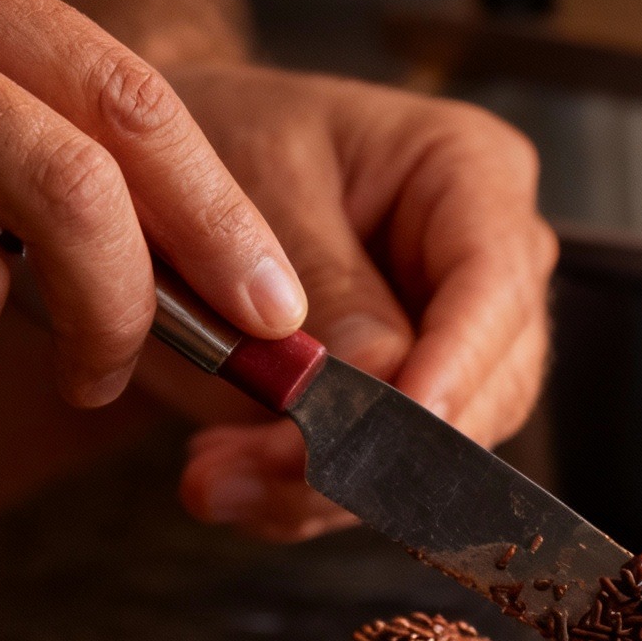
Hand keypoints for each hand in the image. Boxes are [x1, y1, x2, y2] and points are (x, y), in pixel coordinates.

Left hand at [133, 66, 555, 540]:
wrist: (147, 178)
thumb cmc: (201, 147)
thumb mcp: (248, 189)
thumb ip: (323, 286)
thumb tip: (380, 386)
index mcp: (470, 170)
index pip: (493, 285)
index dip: (453, 370)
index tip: (388, 436)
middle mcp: (486, 258)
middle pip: (487, 385)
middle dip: (376, 447)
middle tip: (258, 469)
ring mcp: (455, 336)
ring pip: (440, 450)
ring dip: (326, 485)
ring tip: (218, 477)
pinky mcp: (405, 398)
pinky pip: (385, 474)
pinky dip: (305, 493)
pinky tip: (233, 475)